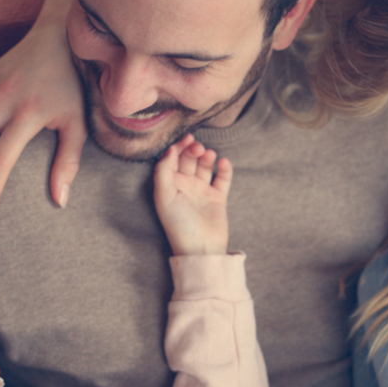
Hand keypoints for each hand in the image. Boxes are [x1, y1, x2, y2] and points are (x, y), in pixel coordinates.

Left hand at [153, 134, 231, 255]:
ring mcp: (202, 191)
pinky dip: (224, 169)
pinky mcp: (218, 198)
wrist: (201, 247)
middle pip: (189, 160)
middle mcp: (185, 186)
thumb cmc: (179, 224)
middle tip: (199, 147)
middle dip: (193, 150)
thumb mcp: (164, 196)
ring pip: (205, 166)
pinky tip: (223, 163)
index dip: (178, 147)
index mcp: (169, 185)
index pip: (172, 159)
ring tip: (210, 155)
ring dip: (207, 157)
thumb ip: (163, 171)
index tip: (186, 139)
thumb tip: (169, 150)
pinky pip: (222, 178)